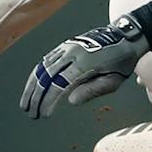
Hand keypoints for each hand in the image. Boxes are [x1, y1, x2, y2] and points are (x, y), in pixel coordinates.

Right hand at [21, 15, 150, 119]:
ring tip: (26, 103)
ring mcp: (68, 47)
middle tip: (30, 113)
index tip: (44, 114)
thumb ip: (92, 91)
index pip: (60, 84)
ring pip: (43, 67)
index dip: (49, 100)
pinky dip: (37, 74)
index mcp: (86, 63)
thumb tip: (70, 101)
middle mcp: (73, 53)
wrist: (125, 36)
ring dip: (32, 86)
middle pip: (46, 76)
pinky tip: (33, 86)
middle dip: (35, 96)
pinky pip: (47, 59)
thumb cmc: (121, 62)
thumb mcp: (114, 80)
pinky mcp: (66, 45)